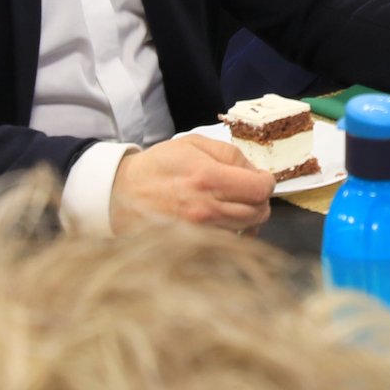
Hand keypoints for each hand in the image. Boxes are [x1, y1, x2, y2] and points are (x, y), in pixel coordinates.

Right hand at [109, 134, 273, 233]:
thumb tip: (256, 171)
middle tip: (249, 191)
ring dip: (250, 216)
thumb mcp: (193, 144)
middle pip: (259, 212)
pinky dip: (236, 233)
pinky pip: (230, 243)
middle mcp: (206, 208)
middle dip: (261, 200)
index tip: (260, 178)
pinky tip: (227, 220)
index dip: (267, 182)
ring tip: (236, 203)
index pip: (260, 189)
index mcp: (207, 177)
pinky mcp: (193, 245)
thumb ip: (230, 154)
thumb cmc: (159, 165)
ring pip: (247, 229)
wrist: (121, 193)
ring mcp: (199, 231)